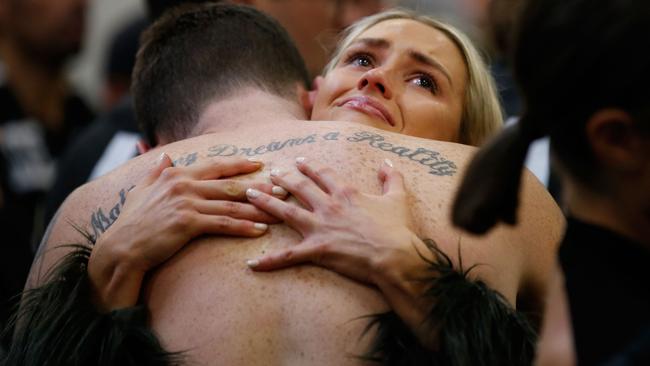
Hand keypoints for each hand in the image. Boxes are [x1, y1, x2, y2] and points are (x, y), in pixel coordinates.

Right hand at [88, 154, 284, 310]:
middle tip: (282, 189)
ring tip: (278, 212)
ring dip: (258, 209)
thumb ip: (155, 172)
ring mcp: (186, 202)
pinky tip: (259, 231)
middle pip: (230, 185)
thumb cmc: (130, 221)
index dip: (239, 164)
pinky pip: (223, 224)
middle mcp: (183, 184)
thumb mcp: (140, 190)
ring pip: (231, 205)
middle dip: (259, 187)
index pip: (215, 165)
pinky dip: (243, 226)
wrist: (121, 247)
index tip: (259, 164)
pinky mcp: (188, 223)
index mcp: (176, 174)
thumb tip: (161, 155)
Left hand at [245, 157, 434, 335]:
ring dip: (266, 202)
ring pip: (286, 211)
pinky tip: (252, 263)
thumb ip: (392, 177)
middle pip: (299, 186)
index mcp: (345, 192)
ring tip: (251, 194)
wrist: (394, 256)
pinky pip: (288, 255)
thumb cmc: (396, 229)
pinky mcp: (316, 250)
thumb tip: (387, 162)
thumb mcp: (398, 198)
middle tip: (271, 172)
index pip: (322, 173)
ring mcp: (319, 227)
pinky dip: (269, 260)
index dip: (309, 165)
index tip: (299, 160)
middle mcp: (328, 206)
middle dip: (283, 177)